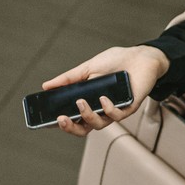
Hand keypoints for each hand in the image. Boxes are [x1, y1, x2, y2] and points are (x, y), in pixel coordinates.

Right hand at [43, 45, 168, 136]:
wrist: (139, 56)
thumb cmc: (115, 63)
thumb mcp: (87, 68)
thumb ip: (68, 79)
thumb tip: (46, 86)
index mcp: (89, 103)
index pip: (74, 119)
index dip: (63, 123)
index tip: (50, 120)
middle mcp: (101, 110)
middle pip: (84, 128)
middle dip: (71, 128)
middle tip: (61, 119)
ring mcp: (114, 110)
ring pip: (99, 124)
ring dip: (87, 115)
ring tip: (81, 102)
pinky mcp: (129, 107)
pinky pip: (117, 115)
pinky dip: (108, 108)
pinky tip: (103, 98)